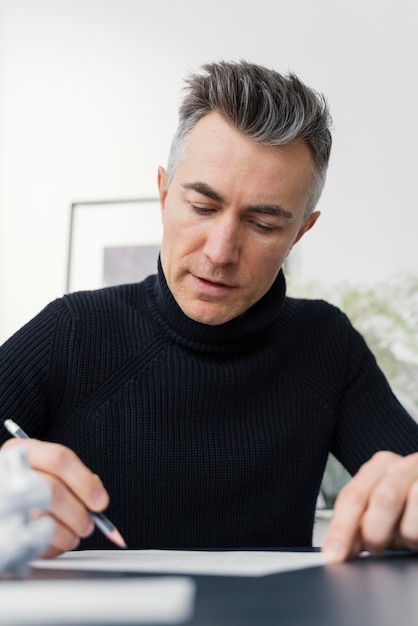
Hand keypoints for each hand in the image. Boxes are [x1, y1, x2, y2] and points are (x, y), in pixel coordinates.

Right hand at [1, 438, 108, 557]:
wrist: (1, 501)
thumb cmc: (26, 484)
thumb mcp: (44, 467)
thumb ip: (71, 475)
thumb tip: (96, 495)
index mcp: (23, 451)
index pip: (59, 459)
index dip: (85, 482)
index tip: (101, 502)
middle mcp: (8, 472)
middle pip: (52, 490)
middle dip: (78, 513)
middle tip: (88, 525)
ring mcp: (2, 500)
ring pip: (42, 519)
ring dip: (67, 534)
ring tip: (73, 537)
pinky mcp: (2, 528)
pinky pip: (29, 542)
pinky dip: (50, 547)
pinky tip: (55, 543)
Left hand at [322, 451, 417, 562]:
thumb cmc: (409, 506)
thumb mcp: (381, 511)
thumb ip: (359, 525)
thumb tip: (336, 551)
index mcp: (380, 466)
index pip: (353, 496)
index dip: (341, 529)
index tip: (334, 557)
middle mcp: (406, 465)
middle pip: (383, 500)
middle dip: (375, 534)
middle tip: (375, 549)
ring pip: (412, 518)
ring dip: (405, 539)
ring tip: (406, 541)